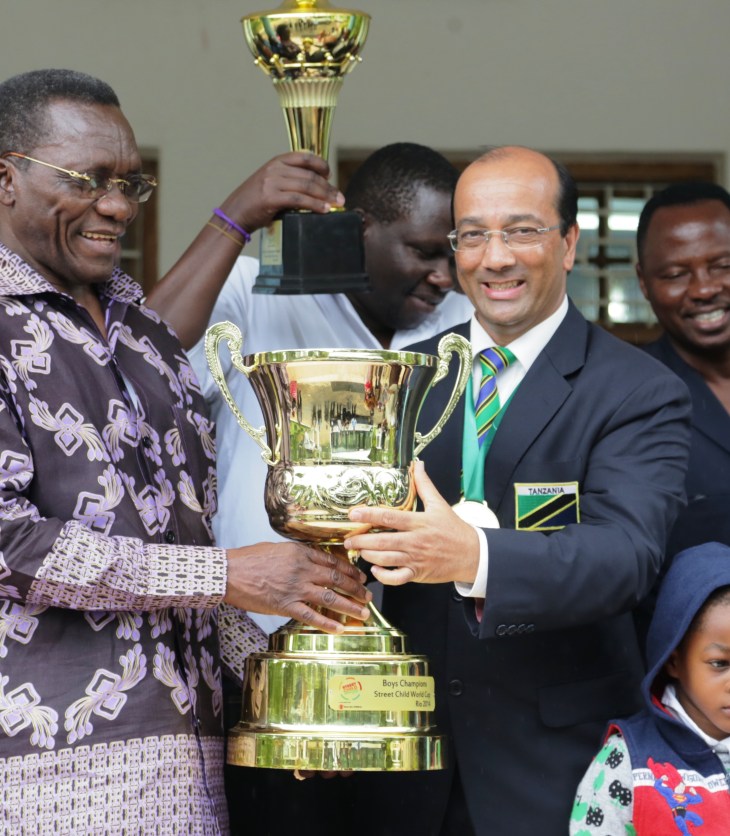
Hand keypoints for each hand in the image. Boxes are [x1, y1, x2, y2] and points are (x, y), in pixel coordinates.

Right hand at [218, 151, 344, 233]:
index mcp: (276, 162)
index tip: (330, 175)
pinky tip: (323, 210)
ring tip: (336, 204)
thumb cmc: (255, 202)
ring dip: (325, 196)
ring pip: (307, 186)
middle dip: (328, 187)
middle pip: (310, 175)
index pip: (305, 157)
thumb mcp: (271, 183)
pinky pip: (299, 200)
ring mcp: (272, 182)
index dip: (321, 165)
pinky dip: (314, 205)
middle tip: (339, 197)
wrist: (235, 213)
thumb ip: (289, 181)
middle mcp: (274, 169)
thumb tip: (316, 188)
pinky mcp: (271, 198)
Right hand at [224, 541, 370, 632]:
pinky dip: (327, 623)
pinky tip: (340, 629)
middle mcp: (302, 570)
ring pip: (330, 598)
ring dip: (350, 606)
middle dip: (356, 588)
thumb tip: (313, 561)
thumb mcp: (278, 549)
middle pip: (336, 579)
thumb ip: (298, 555)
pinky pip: (311, 616)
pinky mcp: (285, 605)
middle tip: (367, 596)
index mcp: (301, 554)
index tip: (360, 577)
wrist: (230, 573)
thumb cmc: (250, 559)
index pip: (333, 562)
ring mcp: (295, 589)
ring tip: (363, 613)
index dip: (350, 571)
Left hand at [343, 461, 479, 585]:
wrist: (472, 554)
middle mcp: (415, 541)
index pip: (389, 517)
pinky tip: (375, 569)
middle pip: (382, 541)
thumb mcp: (440, 505)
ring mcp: (416, 559)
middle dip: (361, 540)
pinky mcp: (418, 574)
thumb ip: (424, 485)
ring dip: (368, 555)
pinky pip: (396, 579)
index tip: (353, 513)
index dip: (369, 515)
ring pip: (386, 559)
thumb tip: (418, 464)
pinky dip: (383, 576)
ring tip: (359, 550)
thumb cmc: (454, 530)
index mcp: (419, 522)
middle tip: (348, 539)